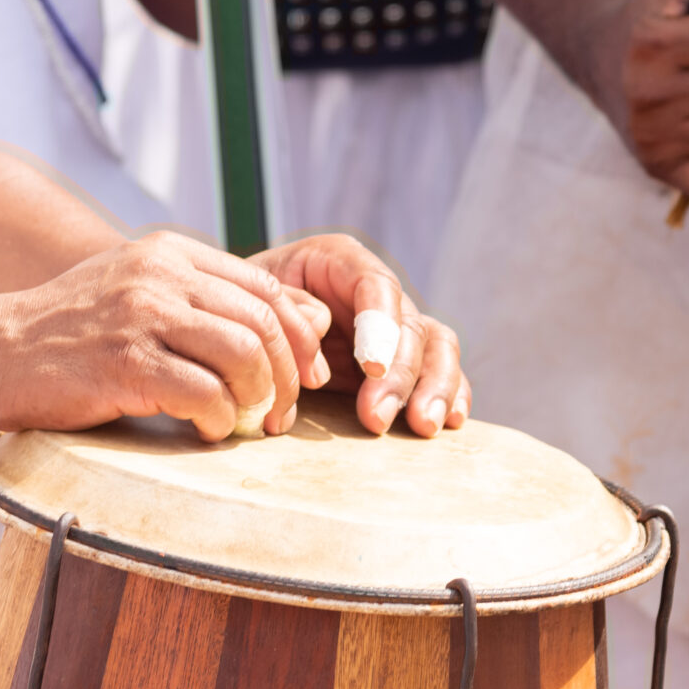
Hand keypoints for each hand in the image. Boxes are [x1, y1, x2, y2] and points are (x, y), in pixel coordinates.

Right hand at [0, 232, 333, 442]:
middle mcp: (160, 275)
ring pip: (245, 354)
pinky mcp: (123, 363)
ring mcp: (141, 316)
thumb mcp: (136, 293)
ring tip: (247, 423)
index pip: (268, 288)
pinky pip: (205, 394)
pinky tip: (207, 430)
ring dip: (259, 398)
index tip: (306, 375)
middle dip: (288, 375)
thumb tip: (298, 323)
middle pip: (266, 322)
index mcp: (169, 253)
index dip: (300, 336)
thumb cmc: (68, 333)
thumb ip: (204, 301)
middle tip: (282, 414)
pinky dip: (219, 420)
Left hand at [250, 234, 470, 437]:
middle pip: (409, 325)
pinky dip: (450, 395)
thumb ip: (285, 305)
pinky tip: (449, 422)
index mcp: (340, 262)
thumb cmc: (242, 313)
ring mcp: (393, 329)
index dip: (380, 326)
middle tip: (375, 418)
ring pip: (436, 347)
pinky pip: (440, 373)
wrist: (238, 338)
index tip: (370, 369)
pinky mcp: (401, 364)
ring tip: (423, 426)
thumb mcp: (251, 300)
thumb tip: (324, 321)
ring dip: (435, 388)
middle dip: (399, 375)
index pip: (376, 285)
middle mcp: (376, 293)